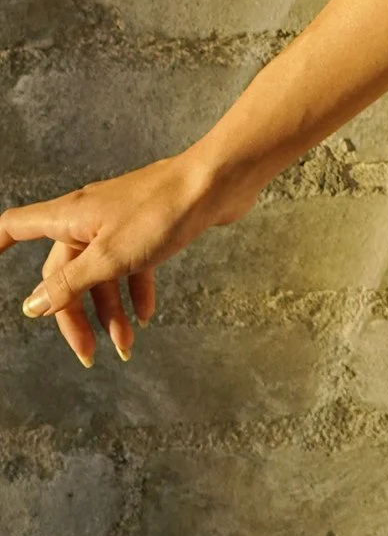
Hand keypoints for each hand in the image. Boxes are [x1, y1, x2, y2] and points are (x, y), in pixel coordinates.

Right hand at [0, 150, 234, 367]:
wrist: (219, 181)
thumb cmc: (162, 210)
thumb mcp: (109, 256)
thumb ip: (69, 283)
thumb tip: (31, 306)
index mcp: (69, 217)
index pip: (15, 227)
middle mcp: (88, 218)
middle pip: (63, 270)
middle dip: (74, 314)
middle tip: (89, 353)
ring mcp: (119, 222)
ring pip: (101, 273)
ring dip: (110, 310)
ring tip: (126, 346)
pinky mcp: (149, 227)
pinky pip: (131, 264)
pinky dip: (136, 290)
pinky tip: (147, 315)